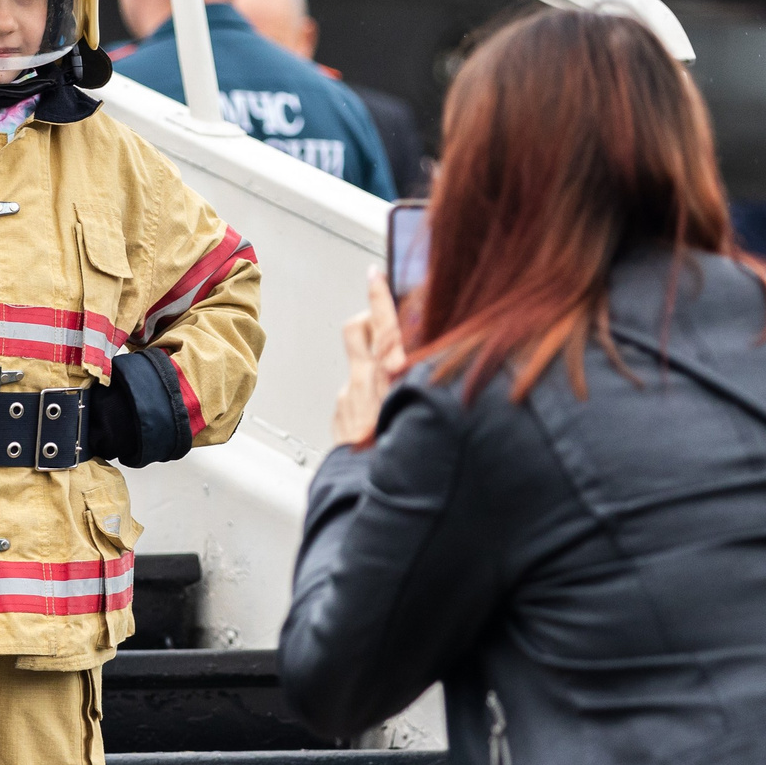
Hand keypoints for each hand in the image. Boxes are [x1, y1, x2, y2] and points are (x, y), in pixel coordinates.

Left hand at [333, 266, 411, 449]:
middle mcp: (363, 381)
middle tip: (381, 322)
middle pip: (356, 329)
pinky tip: (385, 424)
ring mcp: (348, 398)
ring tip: (396, 395)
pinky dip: (369, 403)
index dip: (380, 294)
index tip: (375, 274)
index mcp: (387, 373)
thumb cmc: (405, 454)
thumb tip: (420, 362)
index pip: (383, 321)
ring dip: (375, 372)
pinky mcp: (340, 417)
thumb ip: (424, 378)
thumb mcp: (425, 407)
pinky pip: (355, 399)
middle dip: (368, 319)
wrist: (364, 490)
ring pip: (360, 368)